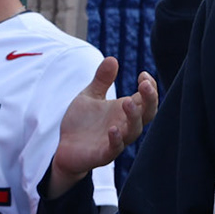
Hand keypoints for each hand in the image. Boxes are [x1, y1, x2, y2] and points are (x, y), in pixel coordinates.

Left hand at [47, 58, 160, 196]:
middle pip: (147, 114)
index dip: (150, 87)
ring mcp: (116, 141)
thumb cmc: (82, 123)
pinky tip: (113, 129)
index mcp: (124, 111)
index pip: (147, 99)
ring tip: (126, 101)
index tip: (143, 74)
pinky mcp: (103, 154)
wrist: (65, 149)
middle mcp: (125, 126)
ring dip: (133, 116)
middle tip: (145, 85)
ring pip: (134, 131)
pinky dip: (116, 139)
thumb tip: (112, 59)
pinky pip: (114, 148)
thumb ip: (101, 80)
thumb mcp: (90, 96)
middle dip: (150, 99)